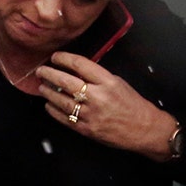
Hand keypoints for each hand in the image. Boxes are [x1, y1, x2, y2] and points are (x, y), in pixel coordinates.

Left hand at [37, 54, 177, 161]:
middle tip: (41, 71)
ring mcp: (91, 114)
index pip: (80, 64)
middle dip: (50, 74)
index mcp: (107, 82)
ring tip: (42, 87)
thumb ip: (97, 76)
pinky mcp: (86, 129)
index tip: (55, 57)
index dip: (64, 58)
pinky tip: (48, 104)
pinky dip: (53, 110)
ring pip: (61, 100)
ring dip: (48, 92)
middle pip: (66, 81)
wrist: (144, 129)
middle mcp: (97, 97)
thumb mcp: (118, 82)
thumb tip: (75, 70)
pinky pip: (64, 118)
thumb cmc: (133, 104)